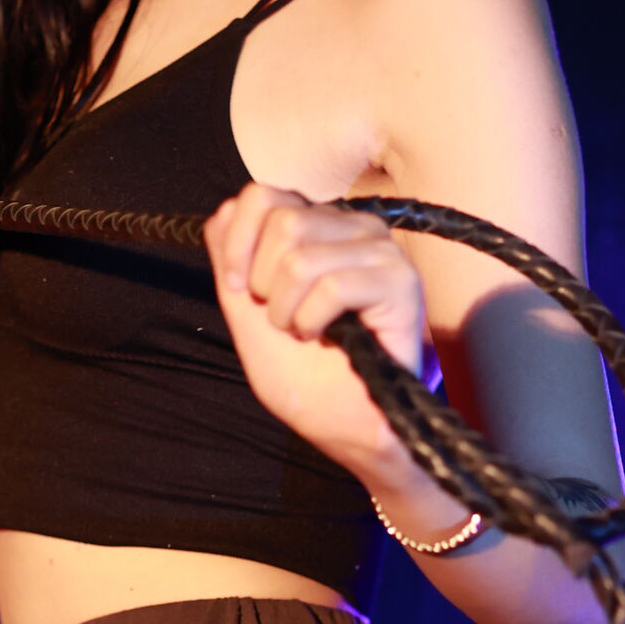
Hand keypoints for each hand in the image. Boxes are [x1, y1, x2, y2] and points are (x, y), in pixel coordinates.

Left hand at [204, 183, 423, 472]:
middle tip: (283, 319)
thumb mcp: (250, 314)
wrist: (350, 427)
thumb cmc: (307, 377)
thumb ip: (234, 262)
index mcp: (320, 227)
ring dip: (288, 311)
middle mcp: (355, 228)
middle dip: (264, 284)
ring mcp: (382, 251)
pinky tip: (328, 337)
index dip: (237, 243)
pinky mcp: (400, 281)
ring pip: (301, 256)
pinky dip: (313, 322)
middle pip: (281, 221)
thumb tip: (224, 210)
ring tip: (306, 332)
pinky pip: (332, 286)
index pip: (263, 195)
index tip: (240, 290)